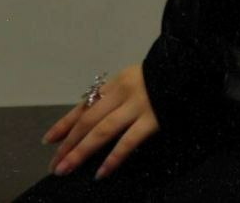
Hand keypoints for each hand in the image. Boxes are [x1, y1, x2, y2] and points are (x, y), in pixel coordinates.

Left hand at [41, 64, 159, 180]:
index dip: (64, 124)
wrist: (192, 66)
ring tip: (66, 169)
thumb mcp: (135, 79)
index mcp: (116, 83)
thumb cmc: (164, 76)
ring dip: (81, 151)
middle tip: (55, 164)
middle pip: (88, 120)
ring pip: (102, 131)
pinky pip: (128, 141)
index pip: (84, 106)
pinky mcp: (152, 119)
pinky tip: (101, 173)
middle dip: (68, 143)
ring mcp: (137, 106)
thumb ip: (117, 96)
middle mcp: (121, 93)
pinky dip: (113, 158)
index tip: (48, 141)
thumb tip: (95, 116)